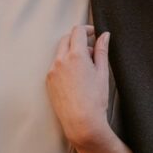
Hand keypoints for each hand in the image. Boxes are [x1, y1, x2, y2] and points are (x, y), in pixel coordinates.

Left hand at [46, 24, 110, 146]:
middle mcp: (60, 60)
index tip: (94, 33)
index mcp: (75, 55)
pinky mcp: (48, 81)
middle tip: (91, 48)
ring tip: (85, 66)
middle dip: (78, 39)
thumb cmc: (95, 100)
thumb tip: (104, 35)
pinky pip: (55, 65)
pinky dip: (64, 64)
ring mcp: (52, 71)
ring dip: (71, 52)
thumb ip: (102, 51)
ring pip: (60, 52)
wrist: (81, 122)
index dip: (87, 29)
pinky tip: (76, 77)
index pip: (77, 31)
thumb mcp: (102, 72)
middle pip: (66, 39)